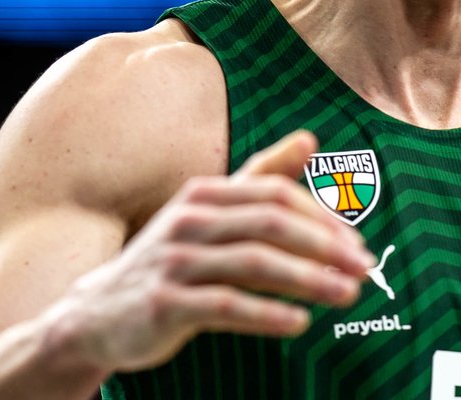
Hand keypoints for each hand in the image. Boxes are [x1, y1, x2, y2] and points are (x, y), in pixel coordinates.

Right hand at [52, 129, 373, 371]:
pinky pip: (226, 306)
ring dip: (308, 280)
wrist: (95, 315)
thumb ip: (259, 177)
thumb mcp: (210, 213)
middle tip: (365, 269)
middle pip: (271, 224)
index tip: (356, 243)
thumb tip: (310, 139)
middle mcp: (189, 220)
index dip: (320, 216)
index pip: (275, 193)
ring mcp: (174, 261)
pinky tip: (300, 322)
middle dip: (325, 246)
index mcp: (204, 194)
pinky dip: (267, 314)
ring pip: (255, 264)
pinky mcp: (164, 305)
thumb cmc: (170, 260)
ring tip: (346, 295)